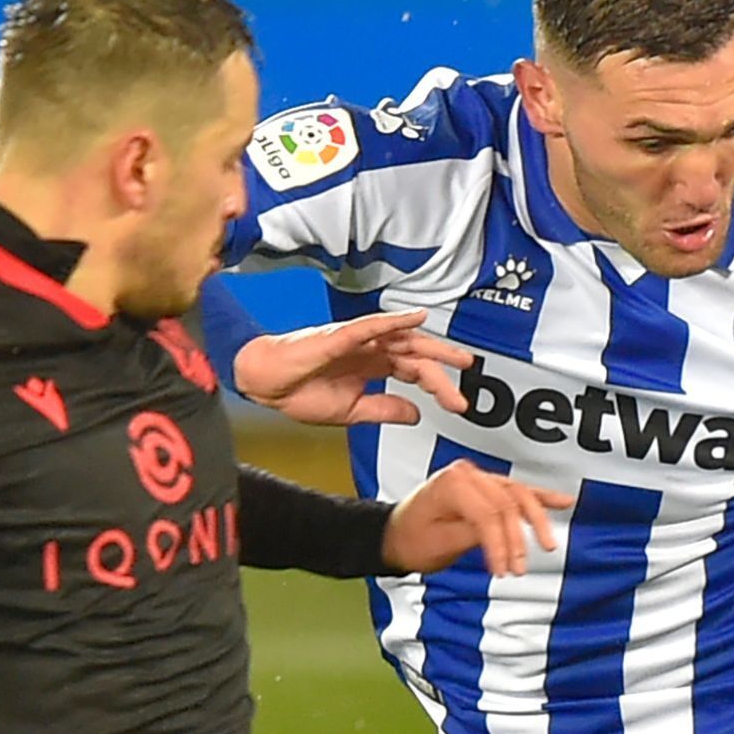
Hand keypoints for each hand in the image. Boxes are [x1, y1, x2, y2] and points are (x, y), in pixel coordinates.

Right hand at [232, 313, 471, 426]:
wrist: (263, 385)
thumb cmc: (299, 392)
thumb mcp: (353, 411)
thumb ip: (385, 410)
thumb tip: (416, 414)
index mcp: (371, 367)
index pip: (413, 371)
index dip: (437, 385)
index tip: (458, 404)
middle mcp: (369, 350)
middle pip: (414, 352)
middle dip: (443, 361)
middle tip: (469, 369)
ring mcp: (355, 341)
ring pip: (400, 338)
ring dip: (430, 345)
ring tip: (455, 356)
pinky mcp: (338, 337)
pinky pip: (370, 326)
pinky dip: (393, 322)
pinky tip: (415, 319)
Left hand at [382, 465, 567, 577]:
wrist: (395, 536)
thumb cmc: (410, 540)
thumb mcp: (441, 543)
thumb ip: (476, 536)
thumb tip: (503, 539)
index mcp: (452, 483)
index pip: (489, 515)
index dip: (500, 545)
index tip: (503, 570)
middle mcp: (466, 474)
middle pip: (507, 504)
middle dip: (516, 540)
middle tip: (519, 567)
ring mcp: (477, 477)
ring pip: (518, 496)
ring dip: (535, 521)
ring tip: (548, 543)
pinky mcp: (485, 486)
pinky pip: (516, 490)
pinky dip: (540, 498)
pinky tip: (562, 501)